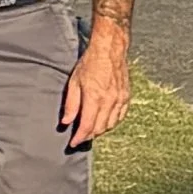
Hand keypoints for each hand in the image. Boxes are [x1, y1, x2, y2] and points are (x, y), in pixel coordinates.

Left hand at [63, 24, 131, 143]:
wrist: (109, 50)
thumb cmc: (90, 63)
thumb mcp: (74, 82)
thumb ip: (71, 104)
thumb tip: (66, 122)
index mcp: (94, 98)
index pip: (87, 126)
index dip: (79, 137)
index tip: (73, 143)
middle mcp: (109, 101)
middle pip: (99, 128)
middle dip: (88, 136)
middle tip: (79, 137)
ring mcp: (120, 100)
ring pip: (110, 124)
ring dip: (100, 130)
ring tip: (90, 130)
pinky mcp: (126, 97)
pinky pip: (120, 116)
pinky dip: (112, 123)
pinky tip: (105, 122)